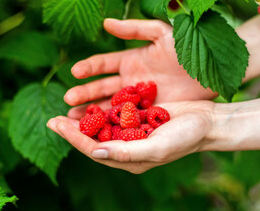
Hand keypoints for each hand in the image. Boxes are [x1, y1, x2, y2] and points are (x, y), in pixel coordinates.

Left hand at [47, 101, 214, 173]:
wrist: (207, 122)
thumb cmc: (185, 138)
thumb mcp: (157, 147)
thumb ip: (126, 152)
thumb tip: (94, 151)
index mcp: (129, 159)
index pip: (94, 149)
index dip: (73, 137)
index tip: (54, 124)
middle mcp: (128, 146)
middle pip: (93, 138)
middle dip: (73, 128)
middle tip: (52, 117)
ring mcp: (133, 131)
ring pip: (102, 125)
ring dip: (85, 117)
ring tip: (68, 106)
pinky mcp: (139, 117)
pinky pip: (116, 113)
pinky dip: (103, 107)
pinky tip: (92, 99)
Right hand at [64, 19, 215, 110]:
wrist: (212, 72)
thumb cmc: (189, 49)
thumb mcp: (162, 34)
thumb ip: (135, 28)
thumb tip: (105, 23)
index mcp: (130, 60)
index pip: (103, 64)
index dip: (89, 68)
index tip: (75, 73)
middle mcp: (130, 80)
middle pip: (101, 87)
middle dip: (84, 94)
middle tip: (68, 101)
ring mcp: (138, 98)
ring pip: (109, 105)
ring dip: (92, 111)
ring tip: (73, 120)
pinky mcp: (148, 112)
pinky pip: (126, 119)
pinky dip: (111, 124)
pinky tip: (98, 131)